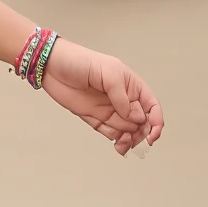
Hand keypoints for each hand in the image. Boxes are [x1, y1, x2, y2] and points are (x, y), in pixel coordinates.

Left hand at [38, 39, 163, 154]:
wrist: (52, 66)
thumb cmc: (80, 61)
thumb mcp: (109, 73)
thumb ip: (123, 97)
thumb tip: (137, 118)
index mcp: (131, 86)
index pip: (151, 106)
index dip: (155, 120)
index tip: (153, 133)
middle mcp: (122, 99)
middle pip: (140, 122)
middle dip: (141, 133)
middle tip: (136, 139)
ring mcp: (108, 109)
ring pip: (126, 130)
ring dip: (129, 140)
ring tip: (125, 144)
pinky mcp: (94, 117)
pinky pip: (110, 132)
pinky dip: (116, 140)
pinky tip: (119, 145)